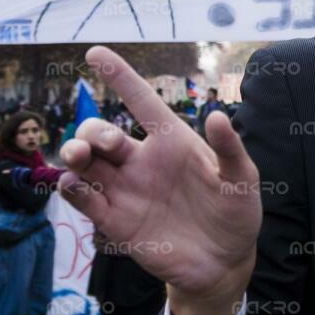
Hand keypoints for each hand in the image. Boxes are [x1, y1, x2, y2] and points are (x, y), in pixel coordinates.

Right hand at [59, 46, 261, 314]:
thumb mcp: (242, 180)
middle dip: (94, 131)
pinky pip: (83, 199)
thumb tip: (217, 116)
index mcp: (173, 142)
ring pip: (84, 163)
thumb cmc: (237, 213)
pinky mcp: (115, 221)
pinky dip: (71, 189)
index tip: (96, 52)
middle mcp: (142, 161)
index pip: (141, 101)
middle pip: (101, 134)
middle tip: (108, 144)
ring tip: (80, 156)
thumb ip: (230, 149)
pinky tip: (73, 184)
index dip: (120, 76)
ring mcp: (126, 190)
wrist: (226, 262)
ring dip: (74, 154)